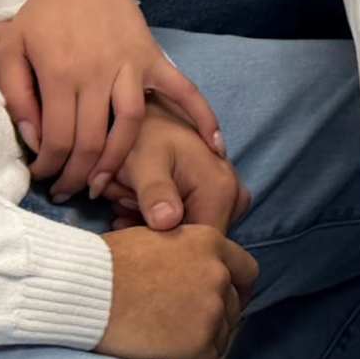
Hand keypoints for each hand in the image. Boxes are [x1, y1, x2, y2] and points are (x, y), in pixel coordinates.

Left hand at [0, 0, 223, 200]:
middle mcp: (98, 73)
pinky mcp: (153, 58)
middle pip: (91, 141)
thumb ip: (16, 94)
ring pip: (129, 126)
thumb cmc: (43, 13)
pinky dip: (201, 115)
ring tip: (107, 186)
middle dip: (79, 176)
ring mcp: (130, 65)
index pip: (57, 138)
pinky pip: (181, 90)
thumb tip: (33, 139)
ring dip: (119, 162)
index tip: (44, 178)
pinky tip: (213, 145)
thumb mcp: (11, 47)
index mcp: (60, 72)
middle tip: (71, 193)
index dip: (50, 167)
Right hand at [98, 222, 256, 358]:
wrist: (82, 294)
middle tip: (184, 329)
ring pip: (223, 335)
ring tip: (167, 343)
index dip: (235, 288)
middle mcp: (217, 275)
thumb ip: (185, 251)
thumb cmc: (104, 266)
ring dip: (202, 341)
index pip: (245, 271)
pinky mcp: (200, 345)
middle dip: (215, 317)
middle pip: (233, 306)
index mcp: (209, 244)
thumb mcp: (153, 239)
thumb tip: (193, 267)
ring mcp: (211, 312)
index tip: (223, 301)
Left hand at [112, 110, 247, 238]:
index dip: (166, 246)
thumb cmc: (140, 135)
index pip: (201, 245)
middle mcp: (234, 194)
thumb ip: (155, 192)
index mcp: (222, 190)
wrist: (142, 112)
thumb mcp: (142, 162)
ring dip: (157, 226)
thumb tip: (167, 222)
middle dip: (159, 232)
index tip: (133, 231)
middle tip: (124, 211)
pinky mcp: (217, 195)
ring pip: (192, 230)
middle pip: (198, 238)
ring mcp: (228, 194)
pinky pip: (193, 220)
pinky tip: (136, 206)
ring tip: (126, 204)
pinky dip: (163, 219)